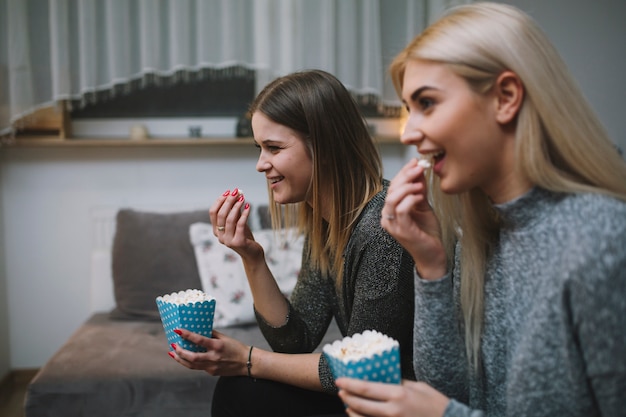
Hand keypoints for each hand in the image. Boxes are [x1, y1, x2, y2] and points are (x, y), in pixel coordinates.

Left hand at [169, 328, 249, 376]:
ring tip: (173, 353)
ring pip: (191, 365)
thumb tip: (199, 329)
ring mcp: (212, 367)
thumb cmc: (236, 347)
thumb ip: (211, 334)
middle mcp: (213, 357)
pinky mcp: (211, 372)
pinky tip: (185, 358)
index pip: (199, 340)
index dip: (186, 335)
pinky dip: (190, 362)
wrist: (246, 362)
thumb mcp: (224, 337)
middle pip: (191, 357)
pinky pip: (198, 368)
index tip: (177, 330)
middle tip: (173, 345)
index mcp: (217, 346)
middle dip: (179, 351)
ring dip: (180, 359)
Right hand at [209, 188, 262, 259]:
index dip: (219, 201)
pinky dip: (244, 214)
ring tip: (242, 198)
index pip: (213, 213)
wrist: (252, 253)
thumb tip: (235, 195)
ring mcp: (228, 240)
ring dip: (236, 206)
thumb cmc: (244, 236)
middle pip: (221, 214)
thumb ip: (234, 212)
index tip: (228, 192)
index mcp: (216, 231)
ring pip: (229, 219)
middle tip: (236, 192)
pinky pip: (240, 224)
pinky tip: (248, 206)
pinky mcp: (238, 242)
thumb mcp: (237, 222)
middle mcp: (220, 236)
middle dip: (228, 201)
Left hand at [336, 378, 448, 416]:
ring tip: (348, 406)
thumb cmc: (436, 404)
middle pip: (361, 405)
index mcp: (398, 394)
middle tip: (340, 392)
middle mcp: (393, 411)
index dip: (350, 384)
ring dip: (353, 412)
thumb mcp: (418, 387)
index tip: (340, 380)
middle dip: (347, 398)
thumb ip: (400, 383)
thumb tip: (386, 379)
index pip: (366, 388)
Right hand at [382, 159, 446, 279]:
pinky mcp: (402, 231)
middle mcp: (387, 217)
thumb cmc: (427, 233)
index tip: (415, 163)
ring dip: (407, 187)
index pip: (392, 187)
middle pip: (391, 190)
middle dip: (405, 176)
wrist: (433, 255)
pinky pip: (401, 210)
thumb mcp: (423, 206)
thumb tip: (419, 170)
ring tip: (420, 184)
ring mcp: (393, 225)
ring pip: (393, 199)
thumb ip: (419, 190)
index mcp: (391, 211)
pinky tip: (420, 196)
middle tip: (419, 168)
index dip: (403, 173)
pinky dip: (410, 199)